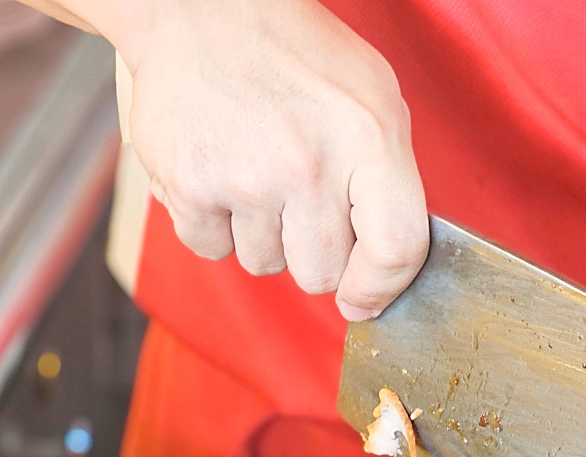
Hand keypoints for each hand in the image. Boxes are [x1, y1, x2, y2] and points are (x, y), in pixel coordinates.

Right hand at [117, 0, 427, 319]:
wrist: (196, 6)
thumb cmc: (294, 54)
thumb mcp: (373, 98)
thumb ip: (390, 183)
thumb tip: (382, 277)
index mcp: (370, 138)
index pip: (396, 249)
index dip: (381, 288)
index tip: (363, 298)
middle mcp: (310, 163)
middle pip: (322, 274)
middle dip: (313, 251)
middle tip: (298, 196)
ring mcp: (247, 178)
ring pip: (265, 265)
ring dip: (261, 234)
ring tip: (255, 169)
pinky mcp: (190, 185)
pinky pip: (211, 249)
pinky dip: (213, 223)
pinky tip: (219, 171)